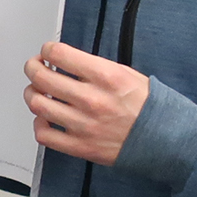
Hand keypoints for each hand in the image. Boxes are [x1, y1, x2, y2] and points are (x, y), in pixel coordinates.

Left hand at [24, 41, 150, 164]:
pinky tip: (45, 118)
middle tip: (35, 67)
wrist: (164, 139)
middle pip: (42, 78)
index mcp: (105, 77)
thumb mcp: (126, 74)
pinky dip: (38, 124)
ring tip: (37, 91)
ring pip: (38, 105)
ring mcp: (83, 125)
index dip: (47, 50)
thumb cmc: (147, 106)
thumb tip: (65, 61)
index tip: (47, 52)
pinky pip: (44, 135)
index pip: (59, 54)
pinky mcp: (79, 146)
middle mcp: (91, 99)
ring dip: (32, 94)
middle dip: (33, 67)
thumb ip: (93, 67)